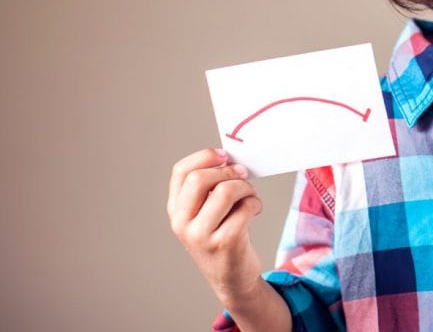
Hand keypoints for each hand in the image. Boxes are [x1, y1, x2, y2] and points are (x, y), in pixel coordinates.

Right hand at [167, 148, 264, 306]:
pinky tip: (255, 210)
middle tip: (243, 174)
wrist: (232, 278)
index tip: (224, 156)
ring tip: (250, 196)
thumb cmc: (222, 236)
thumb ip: (209, 189)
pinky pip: (245, 208)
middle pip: (200, 179)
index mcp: (175, 210)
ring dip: (246, 187)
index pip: (180, 172)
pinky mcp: (224, 243)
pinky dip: (255, 203)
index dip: (204, 157)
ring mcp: (201, 235)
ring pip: (225, 191)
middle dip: (228, 171)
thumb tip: (230, 160)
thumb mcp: (206, 214)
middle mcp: (182, 223)